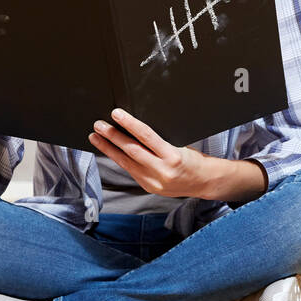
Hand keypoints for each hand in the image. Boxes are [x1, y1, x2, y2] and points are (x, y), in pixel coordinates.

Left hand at [88, 108, 217, 198]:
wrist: (204, 182)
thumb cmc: (193, 159)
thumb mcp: (180, 144)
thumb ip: (159, 140)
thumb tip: (135, 126)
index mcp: (173, 156)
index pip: (146, 136)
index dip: (129, 124)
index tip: (116, 114)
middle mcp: (162, 171)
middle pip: (132, 151)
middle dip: (112, 137)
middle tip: (98, 125)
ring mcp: (154, 182)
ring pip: (126, 163)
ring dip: (109, 149)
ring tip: (96, 137)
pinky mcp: (148, 187)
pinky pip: (130, 170)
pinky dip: (119, 159)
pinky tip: (109, 151)